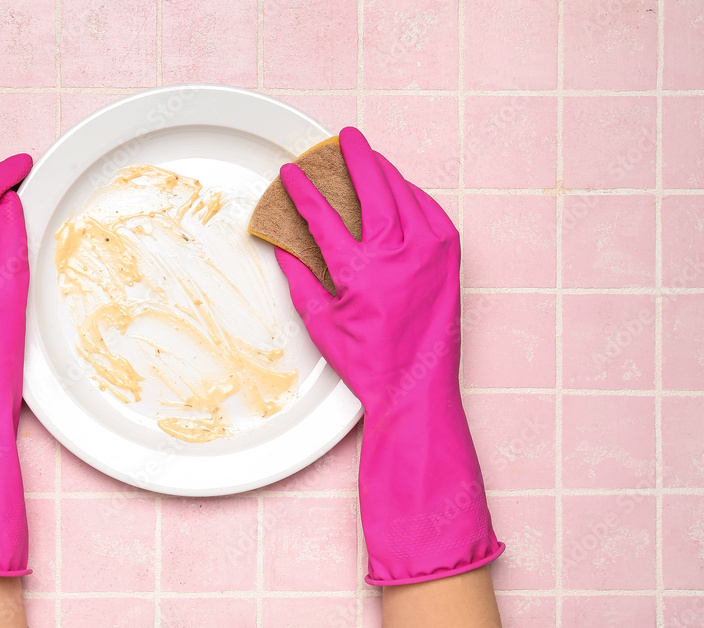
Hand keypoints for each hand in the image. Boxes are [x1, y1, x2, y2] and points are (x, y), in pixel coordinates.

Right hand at [276, 127, 503, 584]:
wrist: (416, 386)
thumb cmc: (367, 361)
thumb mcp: (320, 322)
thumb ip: (300, 278)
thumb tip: (283, 247)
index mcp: (359, 269)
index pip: (322, 214)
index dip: (304, 189)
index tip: (292, 172)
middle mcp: (397, 252)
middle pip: (372, 186)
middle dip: (355, 157)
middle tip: (344, 137)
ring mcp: (428, 252)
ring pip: (404, 193)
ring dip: (385, 171)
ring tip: (370, 157)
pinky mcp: (449, 258)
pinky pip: (430, 212)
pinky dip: (413, 195)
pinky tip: (402, 190)